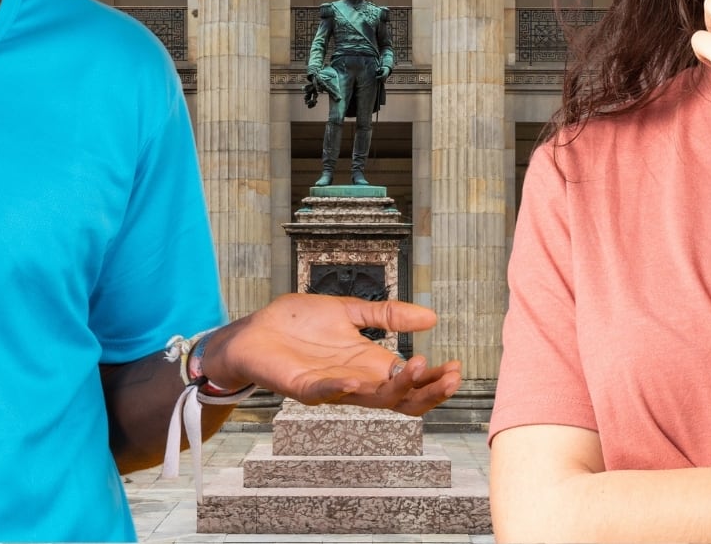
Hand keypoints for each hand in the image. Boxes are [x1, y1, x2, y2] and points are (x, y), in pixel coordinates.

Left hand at [199, 293, 460, 415]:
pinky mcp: (303, 386)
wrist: (255, 329)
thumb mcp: (350, 311)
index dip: (434, 378)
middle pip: (401, 398)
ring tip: (419, 366)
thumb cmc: (298, 324)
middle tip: (450, 375)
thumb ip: (387, 315)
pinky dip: (341, 387)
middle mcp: (356, 379)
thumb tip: (431, 317)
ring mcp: (331, 386)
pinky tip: (358, 379)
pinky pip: (325, 392)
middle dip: (428, 390)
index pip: (410, 380)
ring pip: (372, 399)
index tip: (456, 367)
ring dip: (397, 387)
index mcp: (369, 363)